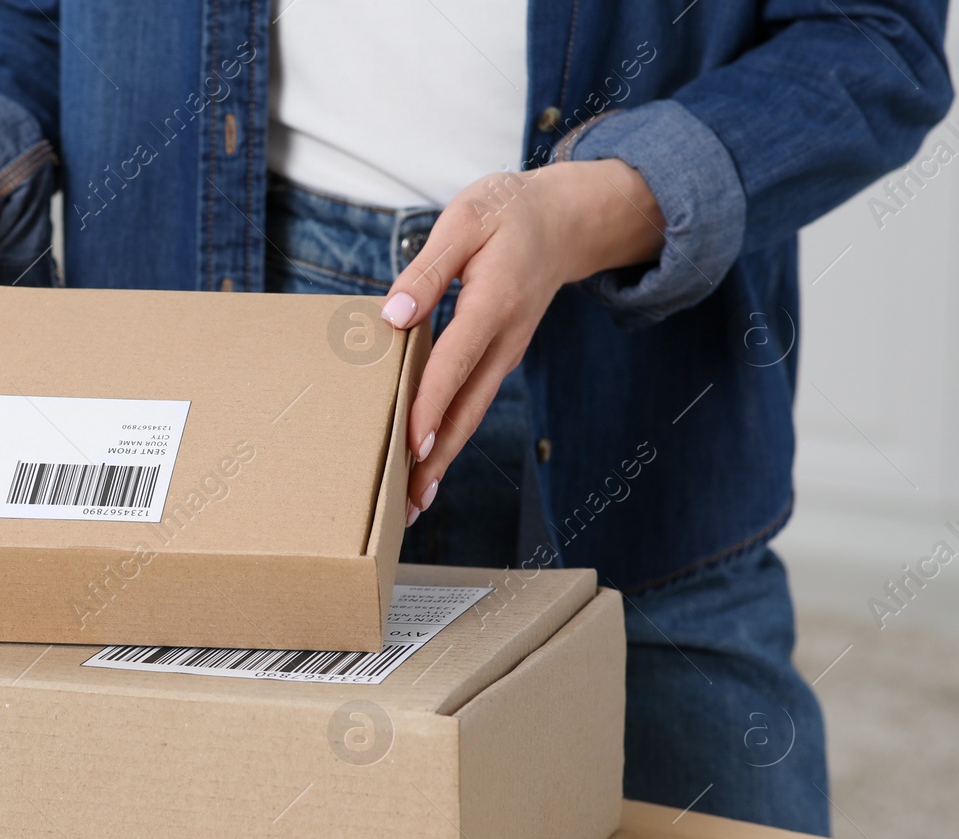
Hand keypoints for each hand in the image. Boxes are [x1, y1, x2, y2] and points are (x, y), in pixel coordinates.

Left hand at [380, 159, 665, 522]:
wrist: (566, 221)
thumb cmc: (508, 215)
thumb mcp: (464, 221)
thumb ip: (426, 271)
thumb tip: (392, 315)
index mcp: (494, 302)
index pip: (455, 361)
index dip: (432, 403)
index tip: (411, 443)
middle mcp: (505, 339)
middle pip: (467, 408)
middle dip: (438, 457)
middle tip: (408, 503)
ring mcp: (505, 354)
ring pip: (472, 413)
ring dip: (443, 458)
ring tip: (412, 501)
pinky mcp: (499, 359)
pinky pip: (472, 402)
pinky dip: (450, 436)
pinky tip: (425, 463)